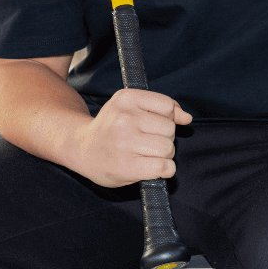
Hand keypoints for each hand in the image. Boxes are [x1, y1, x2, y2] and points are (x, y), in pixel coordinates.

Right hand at [68, 88, 191, 187]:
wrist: (81, 149)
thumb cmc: (111, 128)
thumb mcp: (132, 107)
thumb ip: (163, 108)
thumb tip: (186, 118)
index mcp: (126, 98)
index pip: (167, 106)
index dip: (167, 118)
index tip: (153, 125)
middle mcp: (124, 118)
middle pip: (170, 129)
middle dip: (165, 138)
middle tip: (147, 142)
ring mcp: (124, 143)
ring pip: (168, 148)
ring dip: (164, 155)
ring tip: (147, 154)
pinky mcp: (127, 166)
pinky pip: (164, 167)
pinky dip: (165, 170)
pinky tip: (153, 167)